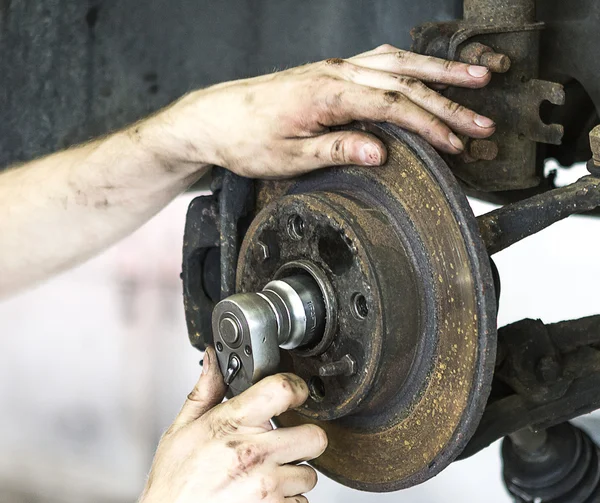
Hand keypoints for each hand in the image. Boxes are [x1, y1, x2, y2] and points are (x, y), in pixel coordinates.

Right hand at [128, 347, 325, 502]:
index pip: (283, 390)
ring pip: (310, 474)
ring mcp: (268, 487)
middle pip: (315, 436)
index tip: (296, 394)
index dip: (297, 388)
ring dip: (293, 474)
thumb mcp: (181, 431)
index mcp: (233, 425)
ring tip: (264, 476)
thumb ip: (205, 392)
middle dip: (302, 439)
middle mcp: (255, 454)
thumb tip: (213, 360)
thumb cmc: (174, 485)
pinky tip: (262, 497)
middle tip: (283, 444)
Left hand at [144, 44, 494, 177]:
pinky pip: (379, 61)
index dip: (430, 125)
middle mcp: (335, 73)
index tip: (457, 143)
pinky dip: (410, 66)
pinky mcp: (330, 73)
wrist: (215, 118)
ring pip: (397, 64)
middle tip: (483, 120)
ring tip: (476, 79)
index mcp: (327, 94)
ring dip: (438, 74)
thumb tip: (381, 151)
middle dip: (449, 101)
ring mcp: (334, 68)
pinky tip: (425, 73)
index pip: (393, 107)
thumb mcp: (288, 157)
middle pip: (404, 81)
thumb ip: (336, 149)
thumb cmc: (245, 139)